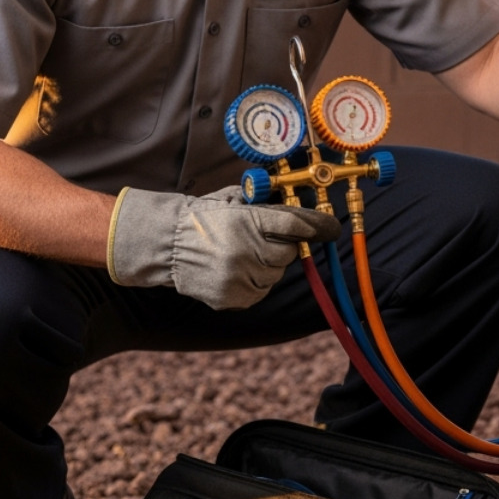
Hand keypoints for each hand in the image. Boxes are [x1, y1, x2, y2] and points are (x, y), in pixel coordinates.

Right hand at [107, 186, 340, 309]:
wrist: (167, 244)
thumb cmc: (204, 218)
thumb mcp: (233, 200)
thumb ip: (265, 204)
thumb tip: (300, 205)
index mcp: (246, 222)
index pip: (294, 225)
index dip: (317, 226)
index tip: (331, 228)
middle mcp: (244, 251)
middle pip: (288, 252)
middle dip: (283, 245)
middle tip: (265, 239)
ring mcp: (238, 278)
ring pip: (276, 273)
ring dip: (269, 265)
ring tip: (245, 254)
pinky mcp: (232, 298)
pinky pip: (260, 291)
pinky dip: (256, 282)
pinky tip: (238, 270)